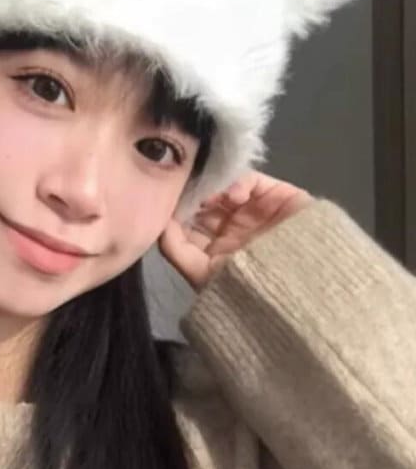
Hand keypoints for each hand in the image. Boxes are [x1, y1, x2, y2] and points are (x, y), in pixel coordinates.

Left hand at [158, 170, 313, 291]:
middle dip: (192, 193)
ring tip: (209, 196)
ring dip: (212, 187)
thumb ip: (177, 250)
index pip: (188, 219)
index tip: (165, 200)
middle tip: (183, 188)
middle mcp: (233, 227)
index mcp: (215, 247)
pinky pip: (250, 180)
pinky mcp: (276, 196)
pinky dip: (237, 182)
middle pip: (204, 199)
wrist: (307, 289)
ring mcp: (255, 210)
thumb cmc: (252, 287)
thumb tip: (159, 222)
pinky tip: (233, 196)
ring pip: (223, 186)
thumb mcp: (204, 276)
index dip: (176, 208)